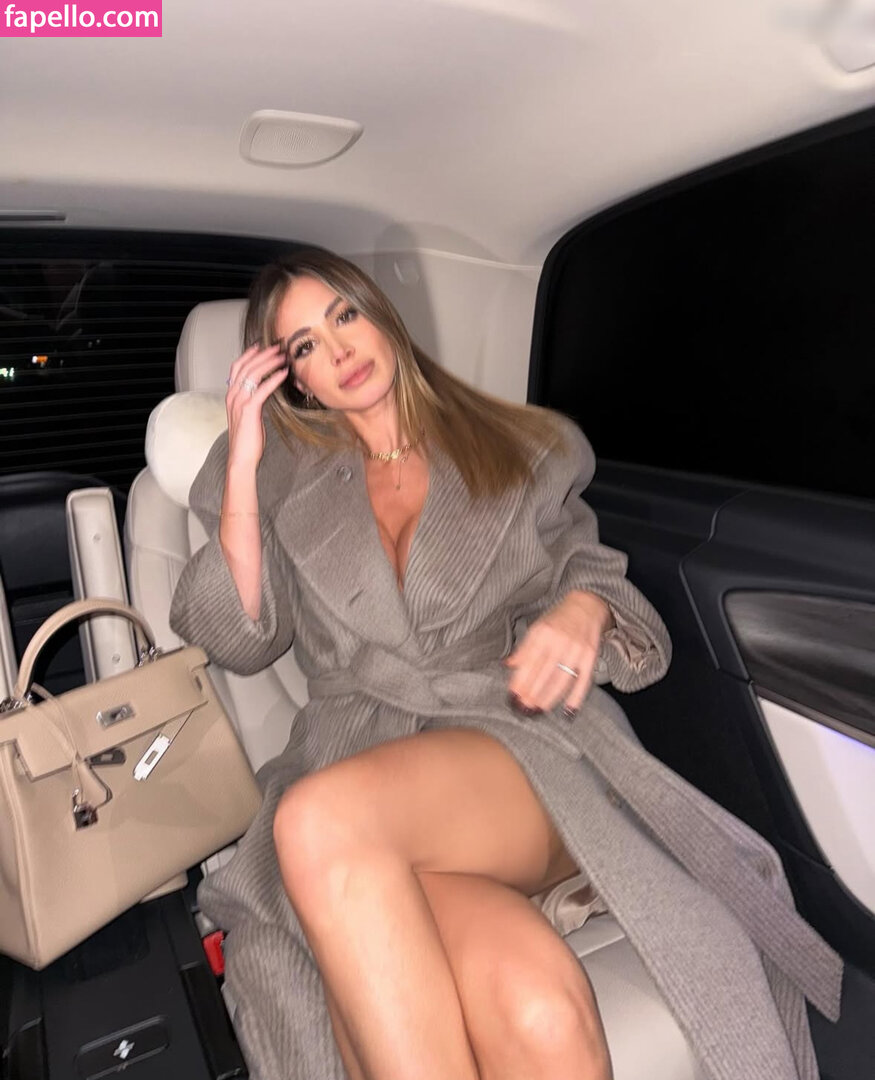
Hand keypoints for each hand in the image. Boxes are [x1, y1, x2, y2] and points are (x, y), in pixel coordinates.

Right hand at [225, 344, 288, 470]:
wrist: (241, 457)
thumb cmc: (247, 440)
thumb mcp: (249, 415)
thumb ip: (254, 401)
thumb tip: (266, 391)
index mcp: (231, 395)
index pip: (237, 368)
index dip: (249, 354)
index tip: (260, 345)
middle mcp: (233, 395)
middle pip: (246, 366)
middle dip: (263, 354)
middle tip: (277, 347)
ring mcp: (239, 402)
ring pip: (253, 374)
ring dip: (269, 362)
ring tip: (283, 357)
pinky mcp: (249, 410)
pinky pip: (262, 389)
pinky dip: (274, 379)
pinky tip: (284, 373)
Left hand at [504, 591, 613, 716]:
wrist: (587, 605)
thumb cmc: (558, 619)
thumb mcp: (538, 627)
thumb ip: (525, 648)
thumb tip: (509, 665)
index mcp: (543, 633)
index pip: (529, 661)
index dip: (521, 679)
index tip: (513, 695)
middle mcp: (560, 641)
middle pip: (544, 672)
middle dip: (532, 692)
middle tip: (524, 707)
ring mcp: (576, 650)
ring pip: (561, 679)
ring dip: (549, 697)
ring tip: (539, 709)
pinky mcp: (591, 656)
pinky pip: (583, 680)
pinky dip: (576, 696)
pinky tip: (568, 711)